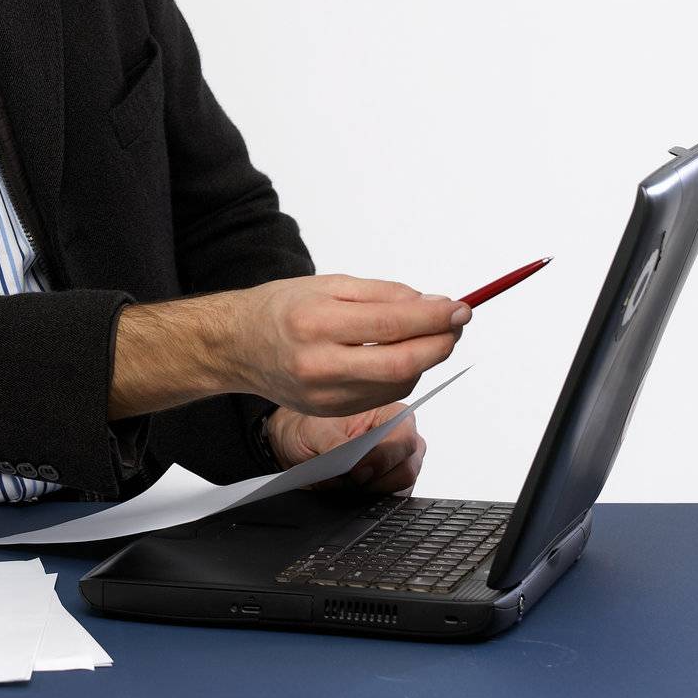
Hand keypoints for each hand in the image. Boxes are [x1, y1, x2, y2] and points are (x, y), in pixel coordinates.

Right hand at [220, 274, 468, 417]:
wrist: (238, 345)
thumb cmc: (280, 309)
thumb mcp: (328, 285)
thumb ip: (381, 295)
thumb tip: (430, 305)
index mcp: (316, 322)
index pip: (392, 324)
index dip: (434, 318)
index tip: (459, 308)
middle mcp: (320, 364)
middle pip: (401, 364)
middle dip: (440, 343)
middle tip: (456, 325)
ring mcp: (325, 396)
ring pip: (398, 383)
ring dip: (424, 359)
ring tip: (427, 335)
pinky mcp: (331, 412)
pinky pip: (382, 396)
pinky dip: (401, 375)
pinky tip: (399, 355)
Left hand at [266, 402, 426, 495]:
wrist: (303, 443)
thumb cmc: (315, 426)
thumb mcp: (315, 429)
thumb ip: (332, 443)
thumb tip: (347, 464)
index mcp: (390, 413)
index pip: (404, 438)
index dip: (384, 457)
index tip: (357, 470)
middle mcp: (401, 440)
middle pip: (406, 469)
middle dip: (375, 480)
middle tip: (346, 480)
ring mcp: (399, 465)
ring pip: (399, 489)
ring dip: (368, 491)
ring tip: (340, 482)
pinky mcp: (391, 486)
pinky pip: (388, 501)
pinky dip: (366, 500)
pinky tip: (345, 490)